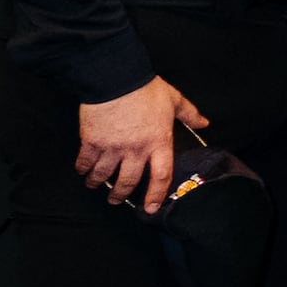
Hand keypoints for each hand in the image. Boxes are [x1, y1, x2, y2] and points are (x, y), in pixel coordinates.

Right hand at [75, 76, 204, 213]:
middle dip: (121, 194)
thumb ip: (190, 114)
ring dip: (98, 183)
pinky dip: (82, 169)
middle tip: (116, 200)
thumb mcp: (174, 100)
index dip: (156, 194)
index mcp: (158, 142)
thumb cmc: (146, 89)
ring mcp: (112, 147)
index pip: (161, 176)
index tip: (150, 208)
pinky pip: (85, 162)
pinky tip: (82, 171)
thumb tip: (204, 123)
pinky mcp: (91, 141)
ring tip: (95, 186)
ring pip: (103, 175)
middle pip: (129, 180)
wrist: (115, 78)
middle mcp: (135, 150)